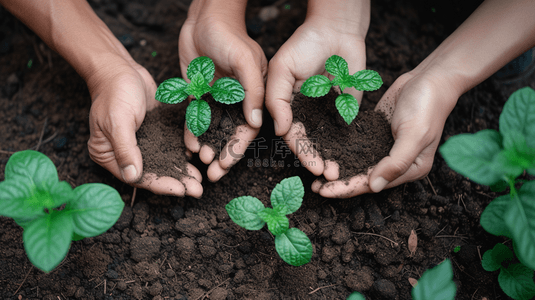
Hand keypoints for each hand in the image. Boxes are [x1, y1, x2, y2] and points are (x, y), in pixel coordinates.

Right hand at [87, 55, 202, 197]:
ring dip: (181, 170)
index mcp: (108, 154)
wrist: (120, 67)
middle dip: (176, 181)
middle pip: (152, 172)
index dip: (160, 185)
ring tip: (200, 180)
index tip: (182, 191)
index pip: (137, 176)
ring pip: (163, 161)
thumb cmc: (114, 91)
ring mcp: (139, 142)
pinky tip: (197, 158)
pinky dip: (182, 153)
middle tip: (198, 190)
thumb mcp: (118, 120)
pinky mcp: (153, 131)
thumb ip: (126, 149)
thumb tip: (133, 176)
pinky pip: (168, 146)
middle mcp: (124, 152)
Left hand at [178, 0, 266, 181]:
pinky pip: (196, 117)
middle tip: (211, 173)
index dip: (237, 149)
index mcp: (253, 95)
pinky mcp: (200, 93)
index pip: (248, 129)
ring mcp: (217, 98)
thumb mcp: (245, 62)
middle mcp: (237, 101)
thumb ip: (253, 92)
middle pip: (231, 134)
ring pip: (213, 129)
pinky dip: (193, 130)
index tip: (225, 165)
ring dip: (208, 146)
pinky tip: (188, 144)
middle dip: (222, 154)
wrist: (204, 18)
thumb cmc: (230, 36)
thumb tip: (257, 124)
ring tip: (199, 161)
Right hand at [266, 19, 367, 178]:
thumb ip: (276, 99)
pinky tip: (352, 157)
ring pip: (327, 142)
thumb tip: (280, 131)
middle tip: (327, 174)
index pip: (292, 135)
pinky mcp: (345, 109)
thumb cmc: (303, 45)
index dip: (301, 151)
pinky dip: (347, 145)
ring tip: (338, 172)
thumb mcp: (281, 69)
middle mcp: (305, 114)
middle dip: (317, 161)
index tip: (312, 165)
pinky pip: (345, 130)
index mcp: (287, 107)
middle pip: (310, 144)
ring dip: (332, 158)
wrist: (336, 30)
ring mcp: (325, 113)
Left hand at [311, 71, 458, 197]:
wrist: (430, 78)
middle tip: (313, 187)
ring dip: (338, 168)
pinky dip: (341, 150)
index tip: (324, 191)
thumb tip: (374, 186)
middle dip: (338, 183)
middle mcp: (396, 162)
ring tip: (315, 173)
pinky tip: (325, 152)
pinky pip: (356, 145)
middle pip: (362, 177)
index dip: (347, 188)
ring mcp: (385, 147)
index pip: (373, 183)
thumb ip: (395, 162)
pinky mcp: (376, 132)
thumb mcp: (414, 135)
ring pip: (357, 163)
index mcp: (410, 169)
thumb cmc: (427, 106)